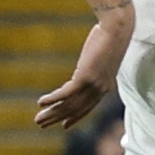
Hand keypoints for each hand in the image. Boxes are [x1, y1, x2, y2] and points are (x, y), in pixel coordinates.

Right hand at [36, 3, 134, 128]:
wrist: (116, 29)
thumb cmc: (110, 39)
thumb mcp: (102, 58)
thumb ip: (94, 68)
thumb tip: (87, 67)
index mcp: (105, 87)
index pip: (88, 108)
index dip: (75, 117)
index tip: (64, 125)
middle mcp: (100, 89)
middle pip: (75, 109)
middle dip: (57, 118)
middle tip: (41, 124)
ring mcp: (93, 84)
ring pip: (69, 105)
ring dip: (51, 112)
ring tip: (38, 119)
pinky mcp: (85, 77)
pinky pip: (65, 93)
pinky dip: (52, 99)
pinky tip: (40, 102)